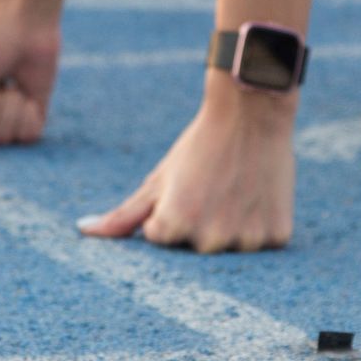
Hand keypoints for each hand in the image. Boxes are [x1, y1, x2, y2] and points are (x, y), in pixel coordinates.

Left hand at [79, 73, 295, 252]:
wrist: (252, 112)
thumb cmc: (198, 145)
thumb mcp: (158, 179)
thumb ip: (122, 215)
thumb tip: (83, 231)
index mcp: (172, 227)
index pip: (162, 238)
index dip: (172, 211)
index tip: (187, 187)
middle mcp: (209, 241)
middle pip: (196, 248)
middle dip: (200, 224)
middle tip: (213, 188)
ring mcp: (246, 241)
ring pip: (231, 247)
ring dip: (232, 226)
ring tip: (236, 190)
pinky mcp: (277, 236)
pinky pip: (264, 243)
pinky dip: (261, 224)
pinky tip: (258, 195)